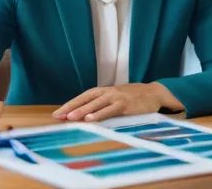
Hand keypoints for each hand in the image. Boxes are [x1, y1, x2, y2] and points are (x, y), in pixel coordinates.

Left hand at [53, 83, 182, 121]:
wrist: (154, 93)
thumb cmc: (133, 99)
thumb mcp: (116, 100)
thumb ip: (102, 106)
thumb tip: (85, 116)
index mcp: (104, 92)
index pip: (83, 97)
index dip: (70, 104)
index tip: (57, 114)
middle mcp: (108, 92)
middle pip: (85, 98)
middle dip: (71, 107)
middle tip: (57, 116)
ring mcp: (116, 97)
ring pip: (96, 103)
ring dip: (83, 110)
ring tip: (70, 117)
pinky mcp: (125, 104)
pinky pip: (110, 109)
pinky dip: (100, 114)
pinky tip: (91, 119)